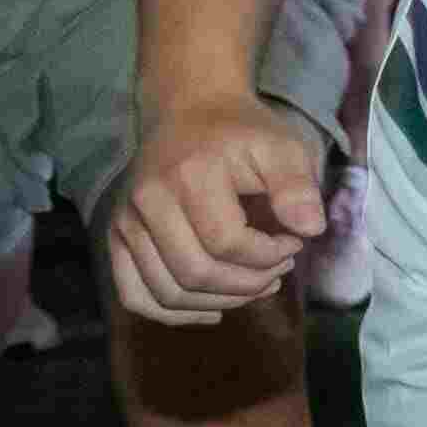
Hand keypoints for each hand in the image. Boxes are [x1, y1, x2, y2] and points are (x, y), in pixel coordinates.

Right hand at [102, 96, 327, 323]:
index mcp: (188, 177)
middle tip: (280, 270)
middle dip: (247, 284)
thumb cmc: (241, 133)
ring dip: (220, 302)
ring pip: (167, 292)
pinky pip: (135, 295)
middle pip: (195, 274)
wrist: (190, 112)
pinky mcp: (116, 238)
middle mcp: (146, 203)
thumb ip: (297, 186)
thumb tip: (310, 230)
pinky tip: (212, 310)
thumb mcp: (281, 146)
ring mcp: (124, 223)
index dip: (268, 256)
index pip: (227, 243)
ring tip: (257, 286)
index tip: (294, 244)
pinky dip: (172, 314)